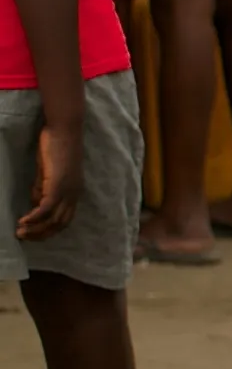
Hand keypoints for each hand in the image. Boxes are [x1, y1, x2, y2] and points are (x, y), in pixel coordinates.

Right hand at [15, 112, 80, 241]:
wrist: (64, 131)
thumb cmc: (56, 148)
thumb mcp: (48, 173)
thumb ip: (42, 188)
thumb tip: (35, 202)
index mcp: (75, 193)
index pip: (65, 220)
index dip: (49, 230)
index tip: (33, 234)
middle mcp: (75, 195)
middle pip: (60, 224)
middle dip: (41, 234)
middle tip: (23, 237)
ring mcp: (68, 191)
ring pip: (53, 219)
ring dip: (36, 229)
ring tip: (20, 232)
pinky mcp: (58, 185)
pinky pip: (46, 208)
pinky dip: (34, 217)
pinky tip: (23, 221)